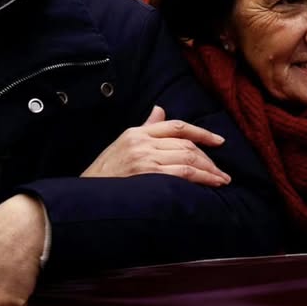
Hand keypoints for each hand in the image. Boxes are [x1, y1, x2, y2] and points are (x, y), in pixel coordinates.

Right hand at [81, 105, 229, 185]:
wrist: (85, 195)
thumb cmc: (105, 174)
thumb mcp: (123, 145)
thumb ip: (145, 128)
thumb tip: (160, 110)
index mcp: (137, 132)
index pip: (176, 126)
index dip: (201, 133)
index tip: (219, 141)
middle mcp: (142, 141)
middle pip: (186, 144)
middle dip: (208, 158)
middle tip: (222, 172)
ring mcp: (145, 157)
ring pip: (188, 157)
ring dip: (210, 170)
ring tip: (222, 180)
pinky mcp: (147, 173)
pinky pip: (183, 172)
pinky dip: (202, 177)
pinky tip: (211, 184)